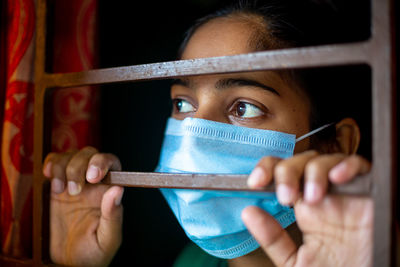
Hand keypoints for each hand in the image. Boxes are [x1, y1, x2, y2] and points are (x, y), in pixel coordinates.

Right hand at [43, 146, 123, 266]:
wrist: (68, 263)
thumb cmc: (93, 253)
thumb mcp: (107, 239)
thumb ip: (113, 216)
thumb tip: (118, 190)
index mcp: (108, 192)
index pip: (111, 163)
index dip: (102, 163)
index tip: (92, 177)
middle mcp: (93, 183)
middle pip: (90, 154)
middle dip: (79, 166)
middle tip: (74, 190)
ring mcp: (74, 182)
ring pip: (72, 155)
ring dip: (64, 167)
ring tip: (61, 190)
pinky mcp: (57, 185)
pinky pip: (55, 162)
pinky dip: (52, 164)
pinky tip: (51, 179)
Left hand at [242, 151, 372, 266]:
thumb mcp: (295, 261)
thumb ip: (272, 239)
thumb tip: (248, 212)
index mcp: (301, 207)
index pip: (280, 173)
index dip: (266, 169)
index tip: (255, 183)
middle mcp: (320, 195)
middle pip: (299, 162)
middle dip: (287, 172)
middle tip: (285, 196)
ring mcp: (343, 192)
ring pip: (325, 160)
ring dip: (314, 172)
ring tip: (313, 197)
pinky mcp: (368, 194)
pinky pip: (360, 166)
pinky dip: (348, 165)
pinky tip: (338, 177)